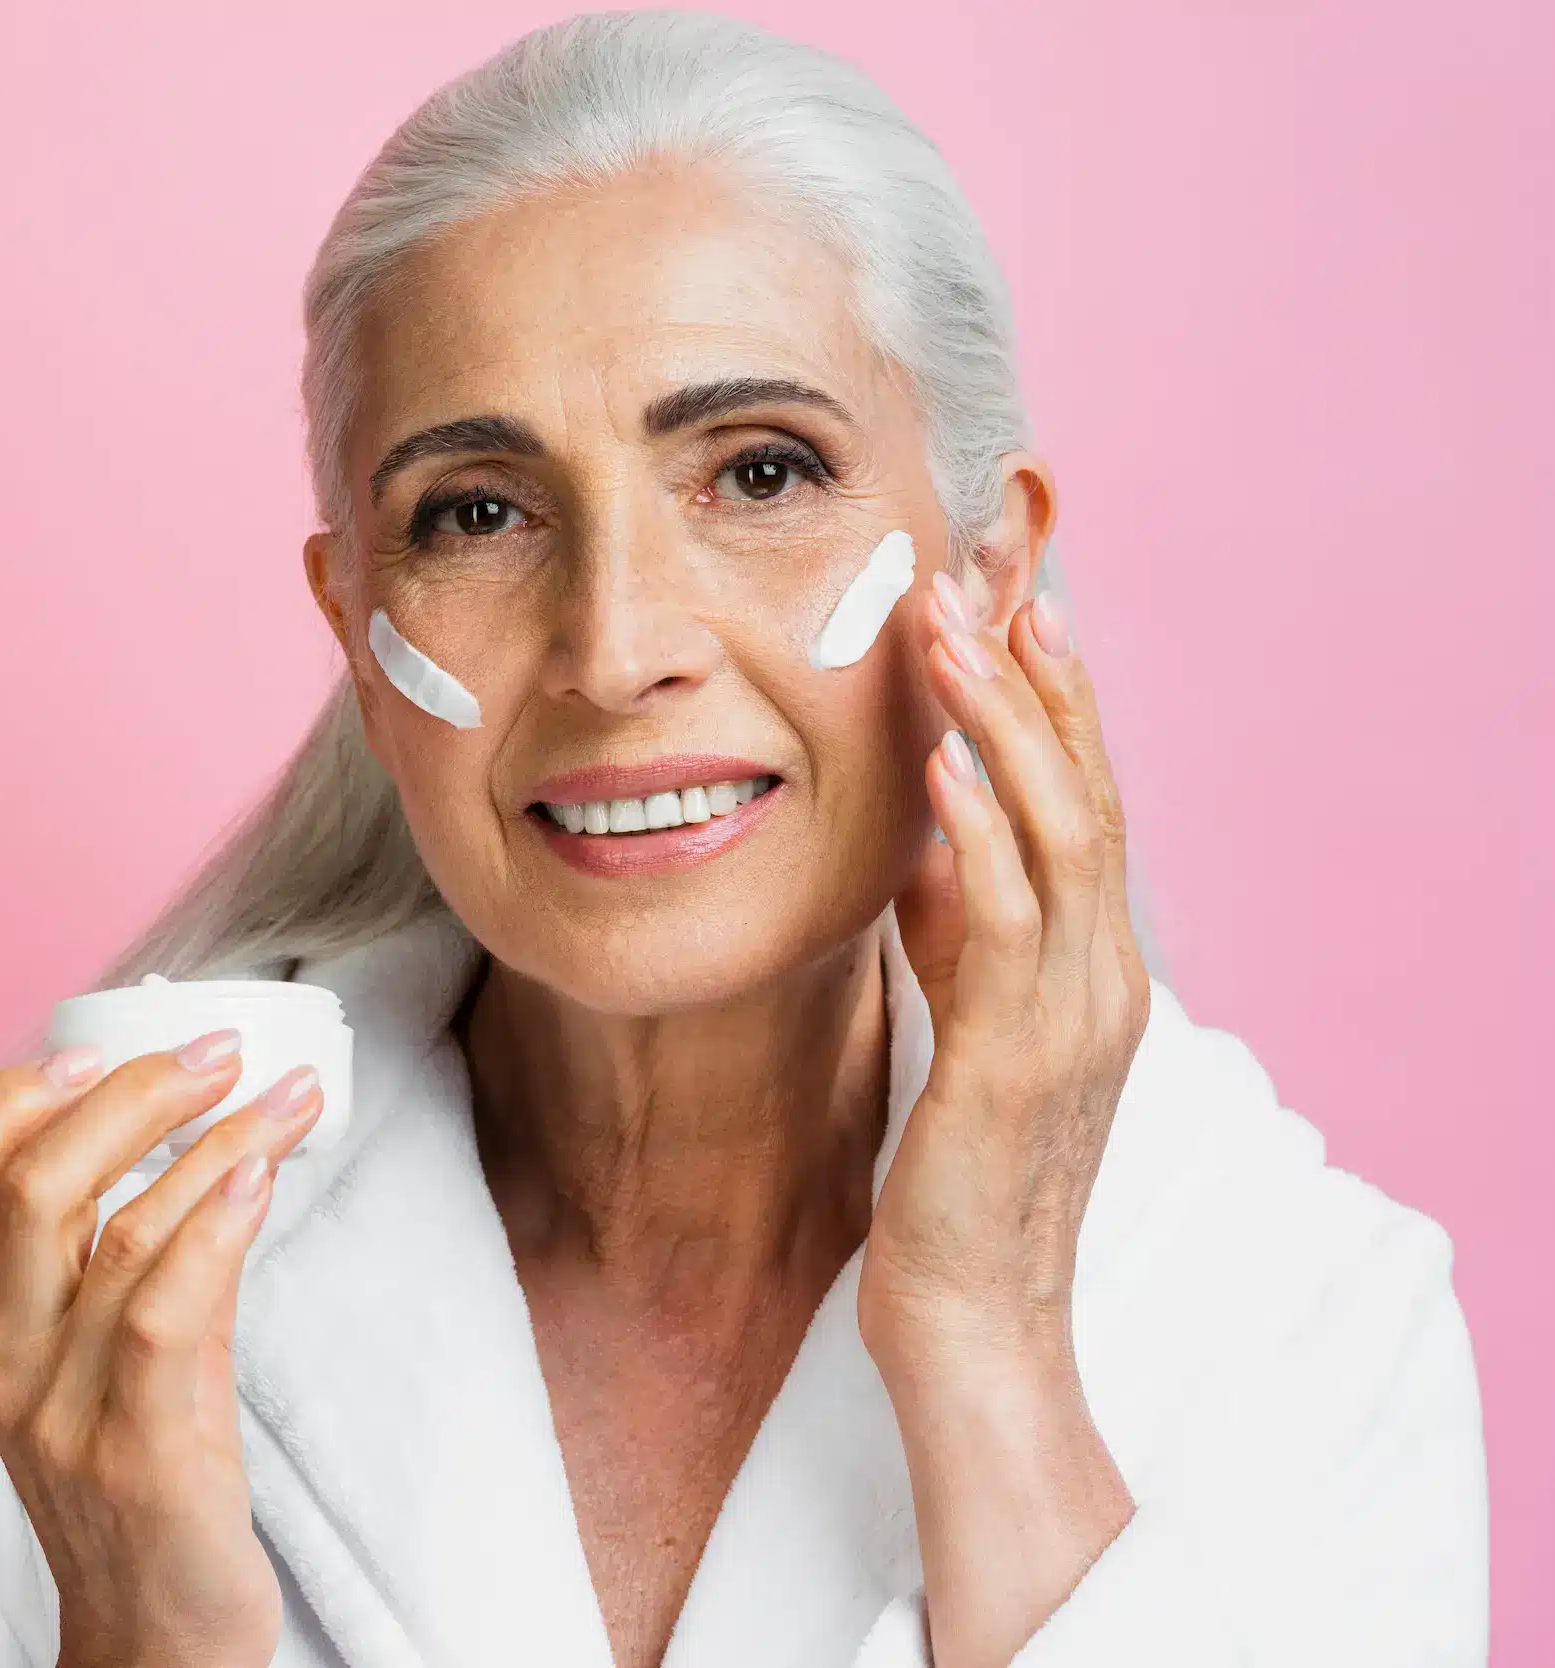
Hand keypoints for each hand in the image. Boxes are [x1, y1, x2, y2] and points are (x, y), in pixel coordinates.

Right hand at [0, 1030, 322, 1667]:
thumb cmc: (136, 1478)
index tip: (84, 1048)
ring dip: (217, 1141)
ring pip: (117, 1231)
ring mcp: (62, 1412)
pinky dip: (218, 1222)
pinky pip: (167, 1310)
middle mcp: (0, 1363)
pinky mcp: (139, 1454)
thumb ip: (127, 1252)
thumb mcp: (100, 1354)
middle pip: (31, 1185)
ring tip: (284, 1096)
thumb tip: (204, 1125)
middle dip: (132, 1094)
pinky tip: (267, 1173)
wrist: (154, 1637)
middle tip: (216, 1051)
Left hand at [864, 575, 1151, 1372]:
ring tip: (953, 636)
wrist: (973, 1318)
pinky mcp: (1015, 1061)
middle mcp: (1105, 981)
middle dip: (1038, 687)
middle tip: (991, 582)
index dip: (1058, 706)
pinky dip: (979, 835)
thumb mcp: (962, 1024)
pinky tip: (940, 771)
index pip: (1089, 807)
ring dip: (1002, 728)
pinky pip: (1007, 925)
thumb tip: (932, 840)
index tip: (1019, 608)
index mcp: (1096, 971)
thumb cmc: (956, 1176)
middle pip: (1088, 797)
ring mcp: (1072, 1019)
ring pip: (1058, 838)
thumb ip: (960, 936)